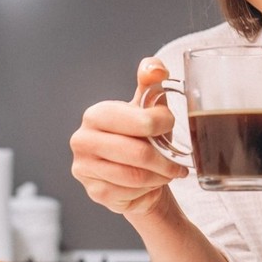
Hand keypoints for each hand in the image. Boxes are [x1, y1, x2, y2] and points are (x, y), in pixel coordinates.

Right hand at [69, 58, 189, 215]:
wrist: (133, 174)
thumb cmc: (142, 137)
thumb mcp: (148, 107)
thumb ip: (151, 82)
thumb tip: (156, 68)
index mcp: (95, 114)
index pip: (138, 121)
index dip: (162, 125)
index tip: (170, 126)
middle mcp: (82, 140)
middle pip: (138, 154)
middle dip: (166, 160)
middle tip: (178, 162)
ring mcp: (85, 169)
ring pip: (137, 177)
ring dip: (160, 176)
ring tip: (167, 172)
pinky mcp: (94, 192)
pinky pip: (131, 194)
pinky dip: (149, 190)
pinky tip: (151, 184)